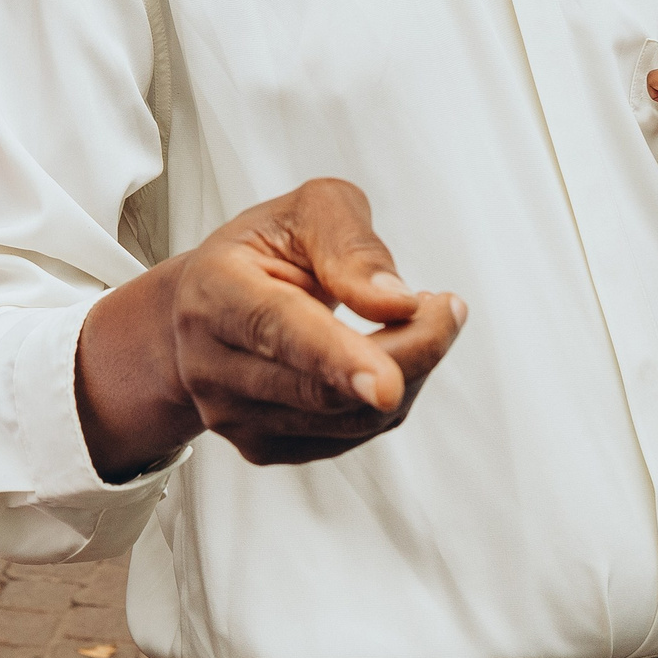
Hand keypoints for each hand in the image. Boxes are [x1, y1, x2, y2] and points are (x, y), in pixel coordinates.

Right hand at [76, 179, 467, 478]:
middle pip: (323, 387)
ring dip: (408, 373)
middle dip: (408, 352)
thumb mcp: (310, 210)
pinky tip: (388, 357)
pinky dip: (389, 400)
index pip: (277, 328)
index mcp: (213, 290)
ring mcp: (229, 414)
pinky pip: (349, 437)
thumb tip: (395, 301)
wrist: (214, 303)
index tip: (388, 385)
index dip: (335, 356)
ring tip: (420, 321)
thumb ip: (351, 245)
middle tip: (448, 309)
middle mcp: (209, 363)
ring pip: (346, 419)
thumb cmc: (267, 249)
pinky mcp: (260, 446)